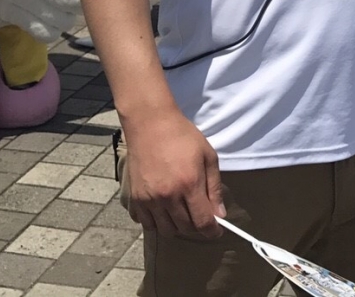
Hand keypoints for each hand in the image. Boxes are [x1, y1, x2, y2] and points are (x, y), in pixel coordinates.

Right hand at [122, 110, 224, 239]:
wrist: (150, 124)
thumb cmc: (183, 137)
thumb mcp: (208, 157)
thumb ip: (214, 188)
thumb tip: (220, 215)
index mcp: (189, 184)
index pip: (202, 222)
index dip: (212, 231)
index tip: (217, 231)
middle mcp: (167, 196)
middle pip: (184, 228)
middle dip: (196, 227)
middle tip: (200, 216)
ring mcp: (148, 199)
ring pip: (165, 230)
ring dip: (177, 227)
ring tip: (182, 213)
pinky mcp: (134, 198)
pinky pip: (146, 223)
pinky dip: (156, 222)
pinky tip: (163, 210)